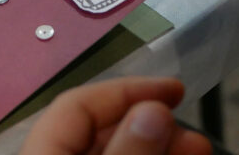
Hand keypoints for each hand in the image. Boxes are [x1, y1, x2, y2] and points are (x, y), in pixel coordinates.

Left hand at [18, 77, 212, 154]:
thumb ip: (128, 152)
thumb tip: (154, 110)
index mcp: (40, 153)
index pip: (77, 104)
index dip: (127, 90)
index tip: (176, 89)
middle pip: (100, 132)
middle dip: (153, 125)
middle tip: (194, 135)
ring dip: (159, 149)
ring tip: (199, 150)